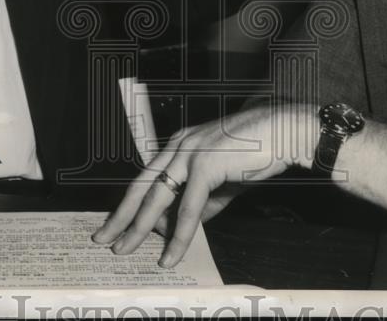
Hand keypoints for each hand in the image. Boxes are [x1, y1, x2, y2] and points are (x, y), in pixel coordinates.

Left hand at [92, 103, 317, 267]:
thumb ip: (201, 203)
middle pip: (141, 186)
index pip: (147, 177)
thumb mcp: (223, 182)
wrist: (284, 132)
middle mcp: (179, 145)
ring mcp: (190, 152)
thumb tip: (179, 228)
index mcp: (180, 144)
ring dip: (139, 228)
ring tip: (124, 250)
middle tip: (102, 239)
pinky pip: (188, 208)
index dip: (129, 203)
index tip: (115, 223)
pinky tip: (171, 255)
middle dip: (120, 216)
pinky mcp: (205, 164)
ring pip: (157, 198)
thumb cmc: (257, 153)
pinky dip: (179, 235)